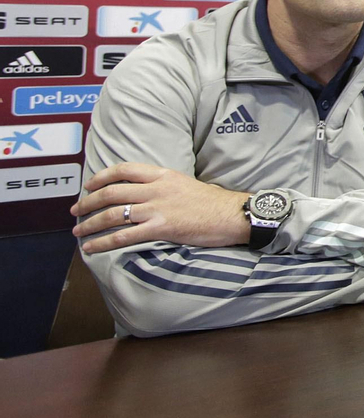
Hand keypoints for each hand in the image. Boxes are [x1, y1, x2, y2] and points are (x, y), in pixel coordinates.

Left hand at [70, 163, 248, 252]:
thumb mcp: (187, 184)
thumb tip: (147, 194)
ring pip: (112, 214)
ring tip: (78, 231)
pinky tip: (92, 248)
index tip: (89, 185)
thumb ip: (165, 186)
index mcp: (163, 175)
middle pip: (111, 192)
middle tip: (76, 211)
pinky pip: (124, 236)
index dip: (101, 177)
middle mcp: (157, 189)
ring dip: (89, 224)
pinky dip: (103, 243)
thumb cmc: (214, 203)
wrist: (233, 214)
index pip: (124, 169)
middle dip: (87, 202)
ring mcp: (158, 208)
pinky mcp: (161, 228)